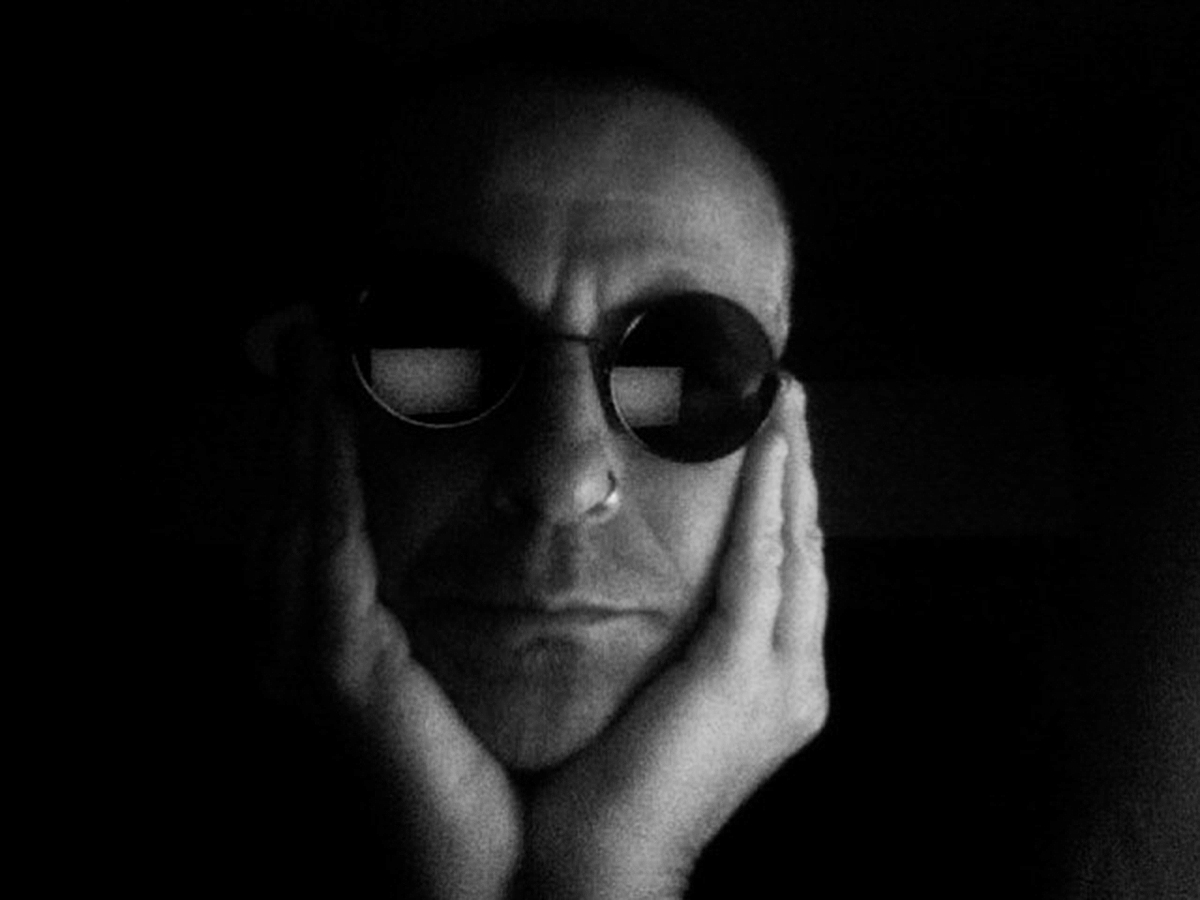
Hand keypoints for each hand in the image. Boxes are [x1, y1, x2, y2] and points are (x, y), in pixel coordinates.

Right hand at [252, 323, 520, 899]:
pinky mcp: (331, 665)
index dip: (316, 439)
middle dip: (297, 417)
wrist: (513, 874)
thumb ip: (475, 599)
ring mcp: (308, 654)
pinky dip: (317, 478)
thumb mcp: (495, 667)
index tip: (332, 364)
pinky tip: (320, 417)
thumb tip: (526, 520)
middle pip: (294, 501)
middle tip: (310, 334)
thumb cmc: (508, 774)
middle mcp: (308, 640)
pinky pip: (323, 550)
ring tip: (310, 351)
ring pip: (297, 512)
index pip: (324, 515)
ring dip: (300, 429)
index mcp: (345, 639)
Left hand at [520, 378, 828, 899]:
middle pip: (803, 545)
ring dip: (790, 461)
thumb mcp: (645, 695)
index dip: (780, 497)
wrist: (597, 870)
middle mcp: (794, 674)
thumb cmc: (601, 788)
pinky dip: (768, 496)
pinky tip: (768, 443)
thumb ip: (661, 637)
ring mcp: (780, 675)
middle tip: (782, 390)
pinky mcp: (746, 671)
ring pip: (794, 542)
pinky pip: (763, 561)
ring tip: (781, 393)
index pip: (783, 569)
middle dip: (796, 465)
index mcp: (770, 681)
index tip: (763, 431)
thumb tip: (633, 569)